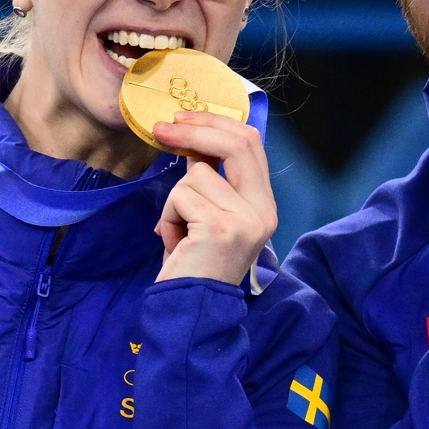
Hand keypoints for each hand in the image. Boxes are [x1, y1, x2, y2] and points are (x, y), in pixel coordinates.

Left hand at [151, 109, 277, 285]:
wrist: (192, 310)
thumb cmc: (195, 263)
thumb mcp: (211, 214)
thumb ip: (212, 179)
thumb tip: (191, 136)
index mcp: (265, 205)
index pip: (252, 144)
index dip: (216, 123)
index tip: (185, 118)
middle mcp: (264, 211)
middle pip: (237, 144)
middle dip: (196, 130)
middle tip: (162, 128)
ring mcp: (246, 219)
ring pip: (197, 175)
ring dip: (175, 201)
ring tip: (178, 232)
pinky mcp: (221, 228)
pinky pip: (181, 197)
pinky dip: (168, 218)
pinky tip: (174, 242)